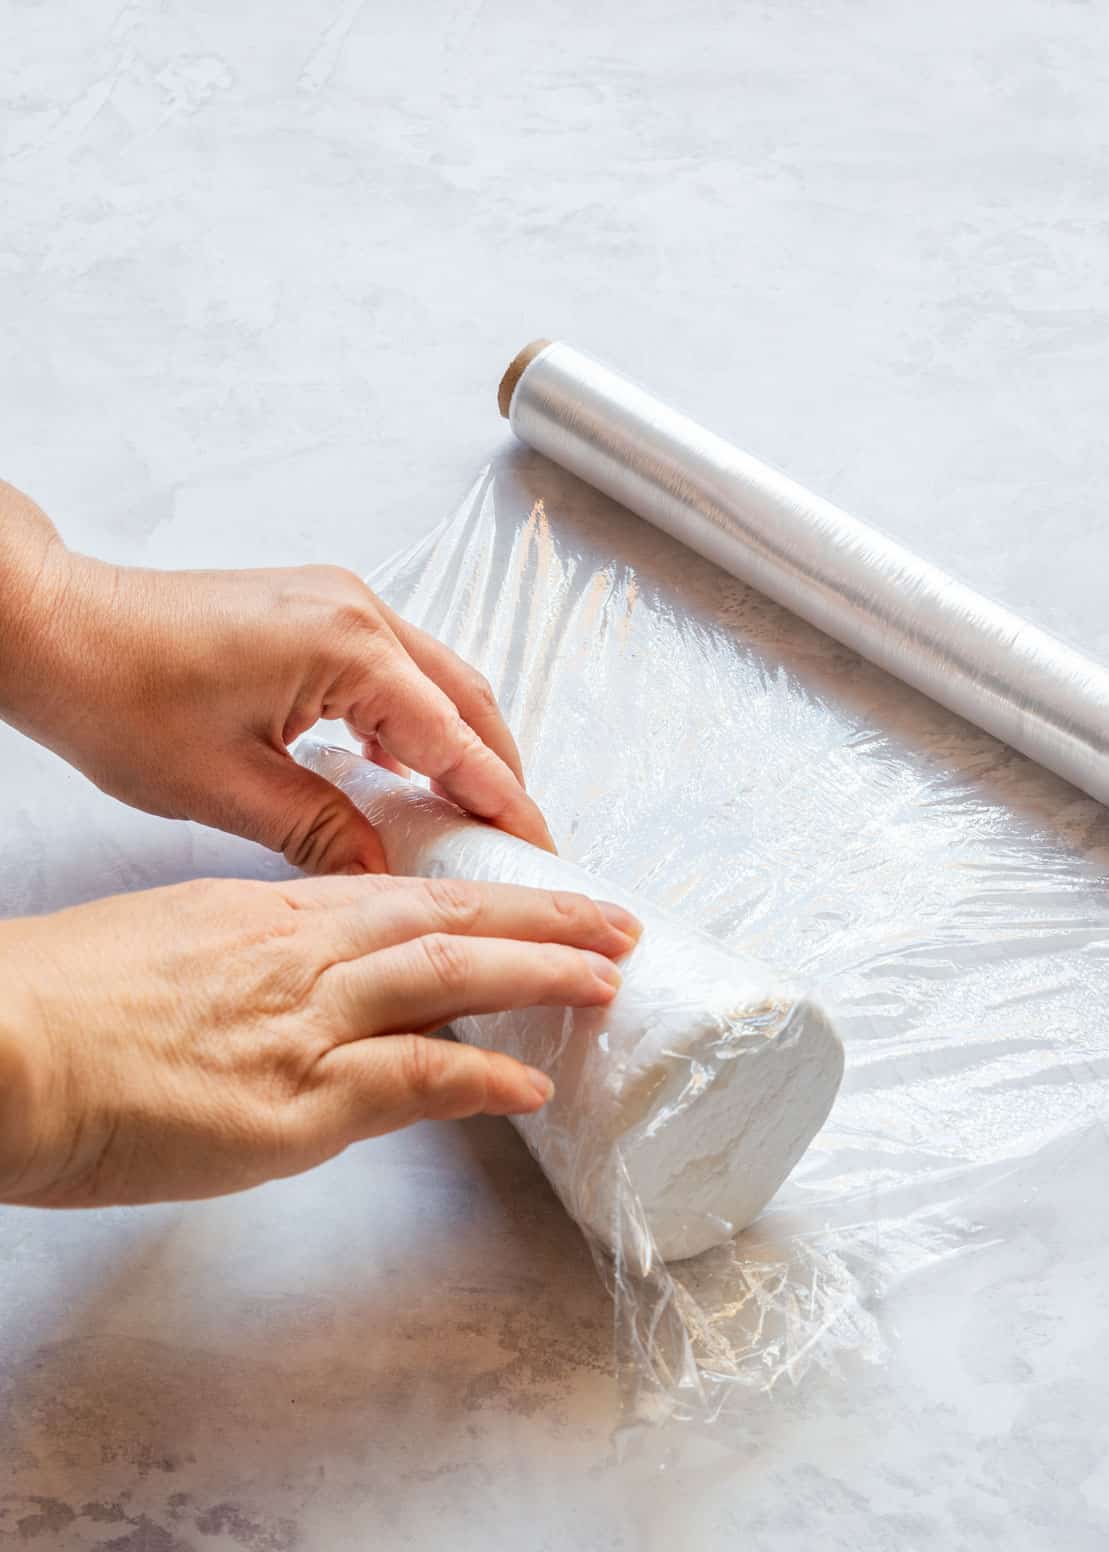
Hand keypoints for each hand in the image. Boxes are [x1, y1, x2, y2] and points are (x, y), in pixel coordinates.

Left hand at [0, 482, 551, 870]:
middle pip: (467, 700)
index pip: (457, 741)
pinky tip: (403, 776)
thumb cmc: (119, 694)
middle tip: (518, 843)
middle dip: (499, 773)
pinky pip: (393, 670)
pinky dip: (413, 722)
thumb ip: (324, 833)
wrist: (55, 628)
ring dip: (459, 746)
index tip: (537, 850)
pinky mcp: (314, 610)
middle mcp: (358, 612)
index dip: (503, 803)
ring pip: (435, 682)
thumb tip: (385, 877)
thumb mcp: (229, 789)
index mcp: (348, 649)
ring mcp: (338, 602)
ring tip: (470, 819)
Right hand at [0, 874, 638, 1207]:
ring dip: (542, 974)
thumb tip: (287, 995)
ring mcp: (304, 1023)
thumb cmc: (52, 1004)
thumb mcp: (162, 950)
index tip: (531, 899)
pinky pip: (415, 1080)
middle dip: (542, 915)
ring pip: (452, 978)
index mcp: (262, 915)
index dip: (477, 899)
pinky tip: (533, 1081)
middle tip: (615, 918)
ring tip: (608, 977)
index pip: (398, 894)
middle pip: (447, 918)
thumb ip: (241, 965)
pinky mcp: (296, 1102)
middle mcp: (298, 954)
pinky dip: (482, 1077)